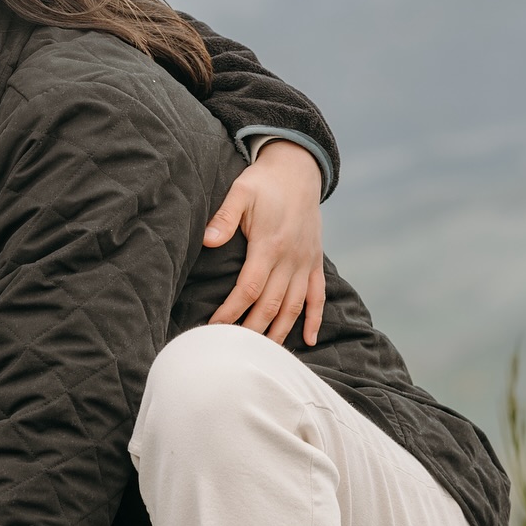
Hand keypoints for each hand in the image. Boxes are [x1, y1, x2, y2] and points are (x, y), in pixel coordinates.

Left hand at [204, 140, 324, 345]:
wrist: (298, 170)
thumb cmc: (264, 183)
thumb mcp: (241, 192)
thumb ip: (224, 216)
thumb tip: (207, 240)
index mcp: (270, 246)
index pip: (249, 289)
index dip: (231, 312)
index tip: (213, 329)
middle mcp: (291, 259)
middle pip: (270, 305)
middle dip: (250, 331)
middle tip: (232, 351)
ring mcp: (306, 263)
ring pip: (293, 307)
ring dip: (278, 333)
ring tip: (261, 355)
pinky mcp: (315, 263)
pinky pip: (317, 297)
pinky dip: (314, 320)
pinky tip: (306, 341)